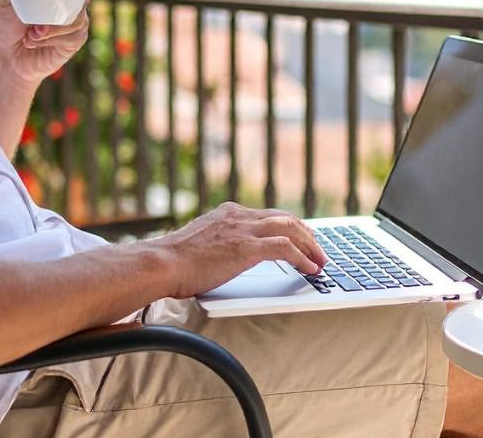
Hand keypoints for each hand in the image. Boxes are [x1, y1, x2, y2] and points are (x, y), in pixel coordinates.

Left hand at [0, 0, 90, 85]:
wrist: (9, 58)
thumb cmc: (8, 26)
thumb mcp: (7, 1)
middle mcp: (70, 2)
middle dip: (66, 2)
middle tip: (41, 14)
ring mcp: (76, 21)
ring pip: (77, 17)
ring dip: (53, 27)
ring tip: (32, 34)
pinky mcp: (76, 40)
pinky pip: (74, 35)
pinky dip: (54, 38)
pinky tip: (37, 42)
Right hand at [149, 202, 329, 298]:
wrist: (162, 263)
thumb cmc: (173, 262)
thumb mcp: (199, 244)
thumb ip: (215, 244)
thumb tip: (221, 257)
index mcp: (228, 214)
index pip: (268, 215)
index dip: (288, 226)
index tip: (300, 237)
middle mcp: (238, 216)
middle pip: (284, 218)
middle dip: (306, 234)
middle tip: (318, 250)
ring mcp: (243, 230)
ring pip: (290, 228)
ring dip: (310, 245)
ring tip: (320, 260)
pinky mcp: (247, 248)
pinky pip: (285, 248)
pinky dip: (302, 258)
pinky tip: (310, 269)